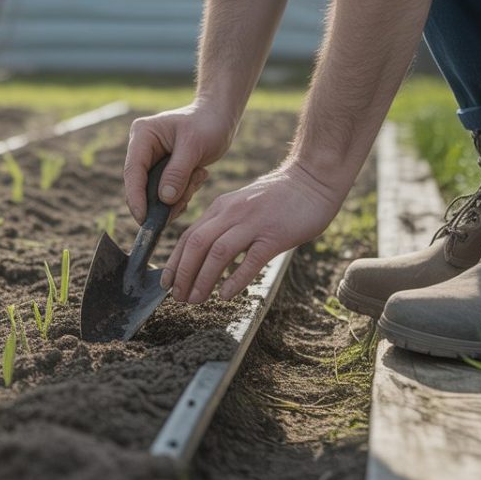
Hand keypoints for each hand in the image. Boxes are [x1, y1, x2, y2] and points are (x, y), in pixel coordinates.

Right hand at [123, 101, 234, 222]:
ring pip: (155, 194)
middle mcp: (142, 149)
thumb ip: (178, 173)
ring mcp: (151, 162)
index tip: (143, 219)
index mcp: (142, 136)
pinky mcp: (162, 172)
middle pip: (141, 187)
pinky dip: (183, 193)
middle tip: (184, 201)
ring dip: (178, 195)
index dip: (136, 198)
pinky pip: (166, 194)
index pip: (133, 172)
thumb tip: (164, 199)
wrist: (220, 118)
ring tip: (198, 176)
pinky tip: (198, 176)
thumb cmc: (207, 124)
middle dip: (162, 200)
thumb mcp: (194, 146)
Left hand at [162, 162, 344, 302]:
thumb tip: (204, 253)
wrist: (313, 180)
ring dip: (202, 279)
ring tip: (195, 299)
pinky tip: (225, 295)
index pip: (188, 236)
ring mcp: (253, 223)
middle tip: (178, 297)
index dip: (174, 262)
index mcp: (220, 208)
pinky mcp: (274, 235)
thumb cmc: (278, 199)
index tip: (166, 283)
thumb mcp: (241, 206)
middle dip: (183, 274)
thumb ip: (223, 225)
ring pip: (217, 252)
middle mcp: (232, 213)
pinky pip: (250, 260)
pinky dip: (235, 279)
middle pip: (196, 245)